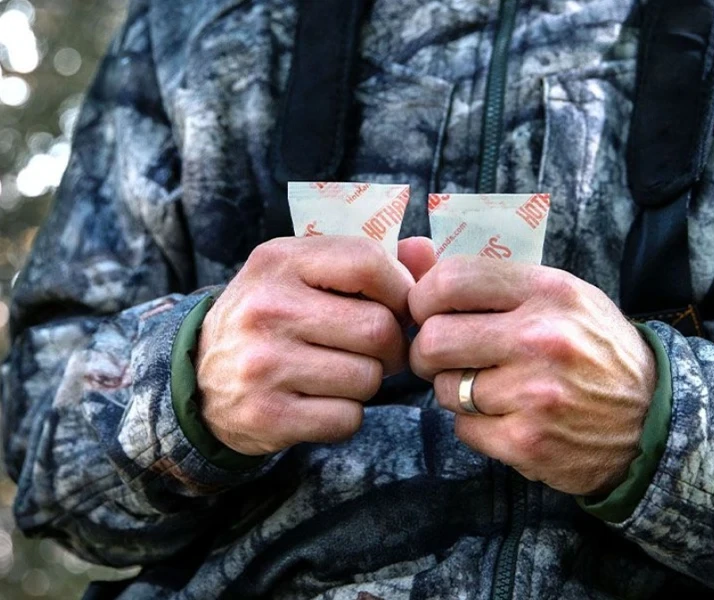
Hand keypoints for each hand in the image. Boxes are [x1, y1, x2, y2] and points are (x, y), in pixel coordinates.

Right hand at [196, 236, 430, 455]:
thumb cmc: (272, 316)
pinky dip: (346, 415)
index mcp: (279, 260)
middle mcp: (266, 308)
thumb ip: (367, 259)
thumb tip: (426, 253)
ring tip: (339, 373)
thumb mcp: (304, 273)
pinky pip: (347, 419)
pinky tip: (319, 402)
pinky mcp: (266, 416)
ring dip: (368, 382)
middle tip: (374, 350)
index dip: (400, 290)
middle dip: (390, 346)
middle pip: (379, 330)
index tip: (396, 307)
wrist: (199, 378)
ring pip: (368, 378)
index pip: (369, 264)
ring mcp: (263, 364)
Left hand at [408, 257, 656, 495]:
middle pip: (433, 339)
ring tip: (489, 386)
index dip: (424, 298)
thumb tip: (409, 251)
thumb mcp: (558, 295)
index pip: (450, 280)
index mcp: (548, 291)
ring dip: (456, 389)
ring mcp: (534, 394)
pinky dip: (475, 424)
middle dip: (429, 350)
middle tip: (446, 356)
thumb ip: (484, 276)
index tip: (430, 312)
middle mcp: (541, 339)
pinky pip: (463, 428)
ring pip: (445, 388)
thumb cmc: (594, 348)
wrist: (651, 418)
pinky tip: (506, 416)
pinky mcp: (527, 442)